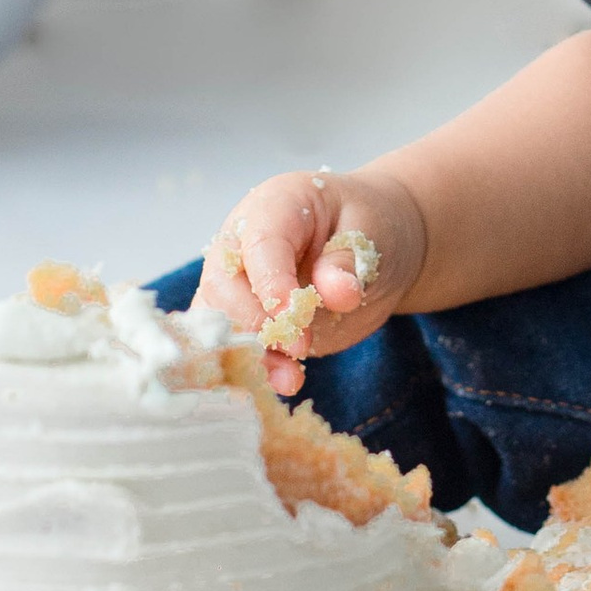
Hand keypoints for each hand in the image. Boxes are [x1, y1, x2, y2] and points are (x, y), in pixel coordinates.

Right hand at [196, 166, 424, 390]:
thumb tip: (337, 292)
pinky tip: (284, 383)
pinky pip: (234, 349)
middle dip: (257, 323)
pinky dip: (254, 370)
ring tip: (289, 378)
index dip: (271, 283)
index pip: (259, 245)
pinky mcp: (250, 324)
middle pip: (223, 287)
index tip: (293, 315)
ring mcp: (240, 286)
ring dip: (248, 355)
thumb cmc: (369, 225)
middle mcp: (242, 245)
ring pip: (217, 324)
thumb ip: (349, 260)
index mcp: (273, 206)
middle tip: (302, 345)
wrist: (374, 245)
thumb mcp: (370, 231)